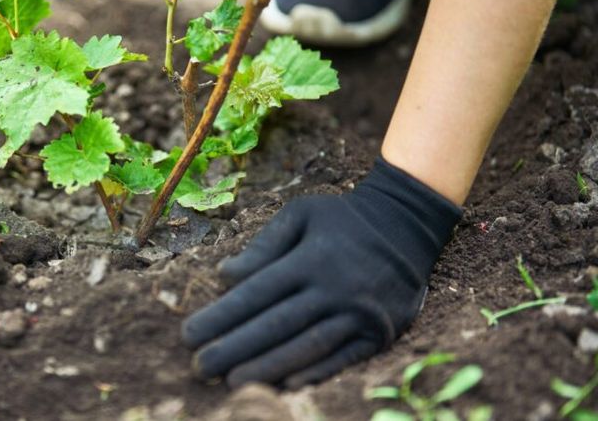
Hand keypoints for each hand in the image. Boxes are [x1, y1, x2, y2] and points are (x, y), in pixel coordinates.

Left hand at [182, 157, 460, 387]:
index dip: (220, 316)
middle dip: (233, 348)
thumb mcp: (302, 215)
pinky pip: (343, 359)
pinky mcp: (381, 333)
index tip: (189, 333)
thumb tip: (225, 275)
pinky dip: (313, 373)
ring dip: (266, 368)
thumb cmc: (343, 219)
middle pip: (275, 325)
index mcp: (310, 258)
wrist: (409, 224)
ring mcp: (360, 313)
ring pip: (306, 347)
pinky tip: (284, 384)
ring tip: (231, 382)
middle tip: (199, 367)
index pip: (256, 293)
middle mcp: (334, 288)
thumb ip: (264, 246)